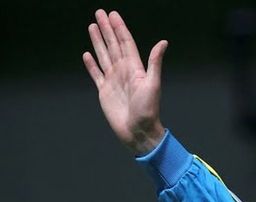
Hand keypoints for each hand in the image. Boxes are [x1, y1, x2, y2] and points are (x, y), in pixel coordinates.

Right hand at [83, 9, 168, 155]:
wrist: (138, 131)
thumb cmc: (148, 110)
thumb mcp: (153, 84)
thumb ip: (155, 62)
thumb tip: (163, 42)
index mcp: (135, 68)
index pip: (125, 43)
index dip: (119, 28)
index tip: (113, 14)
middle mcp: (123, 72)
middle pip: (113, 45)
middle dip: (106, 29)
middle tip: (99, 13)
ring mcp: (113, 81)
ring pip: (103, 55)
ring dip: (98, 41)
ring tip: (92, 26)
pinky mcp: (104, 91)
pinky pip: (96, 74)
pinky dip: (91, 64)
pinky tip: (87, 54)